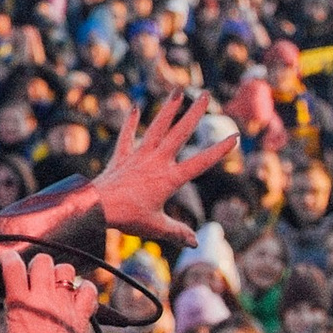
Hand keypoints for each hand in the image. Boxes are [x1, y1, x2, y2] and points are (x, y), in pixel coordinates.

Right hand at [0, 248, 97, 332]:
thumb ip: (10, 312)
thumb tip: (13, 299)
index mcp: (19, 304)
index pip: (13, 265)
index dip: (8, 259)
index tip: (7, 263)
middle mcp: (43, 299)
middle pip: (43, 261)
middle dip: (36, 265)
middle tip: (34, 278)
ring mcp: (65, 306)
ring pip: (66, 270)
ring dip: (59, 275)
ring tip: (55, 288)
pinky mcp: (82, 315)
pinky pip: (88, 289)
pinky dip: (83, 289)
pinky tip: (75, 298)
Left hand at [90, 93, 239, 247]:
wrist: (96, 207)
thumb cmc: (127, 217)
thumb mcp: (156, 227)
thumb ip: (177, 233)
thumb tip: (195, 242)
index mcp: (169, 178)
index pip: (201, 162)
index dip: (219, 150)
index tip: (235, 136)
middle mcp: (157, 161)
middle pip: (179, 133)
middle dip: (194, 113)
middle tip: (205, 95)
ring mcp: (139, 155)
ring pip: (157, 127)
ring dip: (168, 108)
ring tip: (177, 90)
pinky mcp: (122, 156)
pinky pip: (127, 136)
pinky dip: (130, 123)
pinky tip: (134, 108)